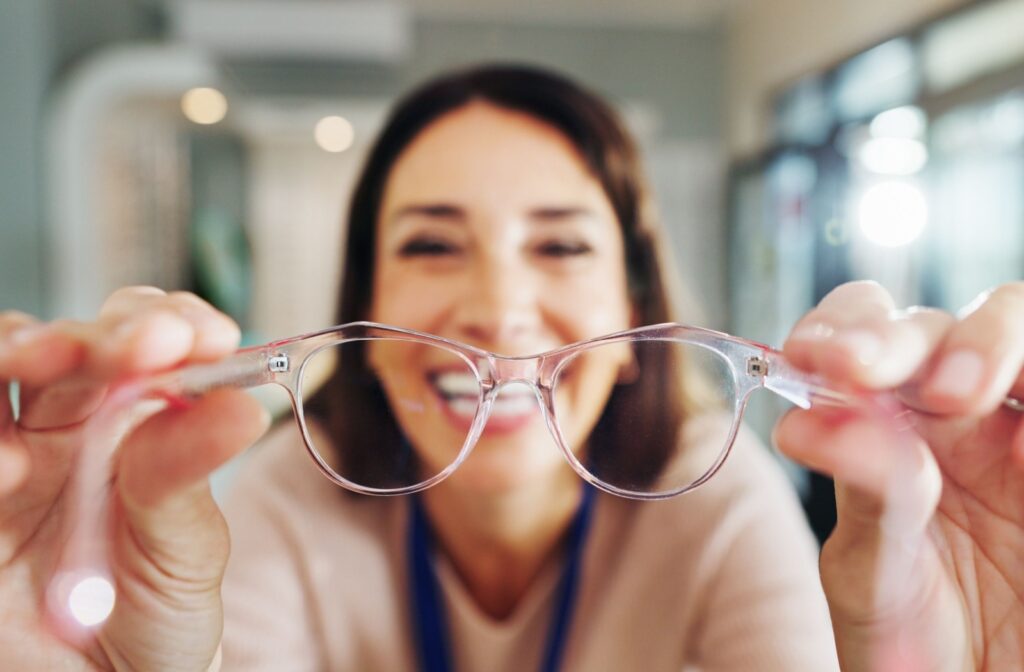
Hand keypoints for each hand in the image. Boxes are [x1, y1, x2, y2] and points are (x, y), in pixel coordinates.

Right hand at [0, 288, 269, 670]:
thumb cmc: (155, 610)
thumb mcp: (184, 546)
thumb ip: (189, 473)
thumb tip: (242, 405)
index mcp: (136, 422)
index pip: (150, 341)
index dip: (174, 324)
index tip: (210, 336)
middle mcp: (66, 427)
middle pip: (72, 342)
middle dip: (103, 329)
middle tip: (143, 342)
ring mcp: (9, 457)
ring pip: (0, 365)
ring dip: (23, 348)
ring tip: (47, 362)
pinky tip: (5, 468)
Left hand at [774, 281, 1023, 671]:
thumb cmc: (910, 636)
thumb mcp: (870, 568)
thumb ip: (859, 490)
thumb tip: (808, 419)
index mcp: (882, 427)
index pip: (857, 339)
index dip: (837, 328)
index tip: (813, 354)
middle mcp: (952, 416)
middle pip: (933, 327)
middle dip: (897, 336)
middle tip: (862, 367)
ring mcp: (1019, 432)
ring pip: (1011, 325)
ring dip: (984, 340)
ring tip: (955, 394)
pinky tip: (1014, 426)